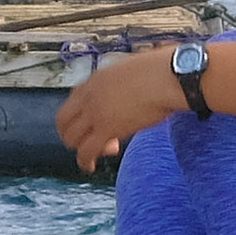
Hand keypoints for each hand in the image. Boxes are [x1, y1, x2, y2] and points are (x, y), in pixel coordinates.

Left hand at [56, 47, 191, 174]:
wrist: (172, 76)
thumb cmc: (165, 70)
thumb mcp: (136, 68)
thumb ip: (127, 79)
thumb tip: (137, 83)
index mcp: (98, 78)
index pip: (74, 99)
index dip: (81, 114)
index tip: (95, 121)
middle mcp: (90, 95)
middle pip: (63, 120)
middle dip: (72, 133)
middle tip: (88, 140)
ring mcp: (96, 112)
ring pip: (71, 137)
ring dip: (80, 147)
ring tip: (96, 154)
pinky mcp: (108, 129)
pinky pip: (86, 151)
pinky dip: (85, 161)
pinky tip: (91, 166)